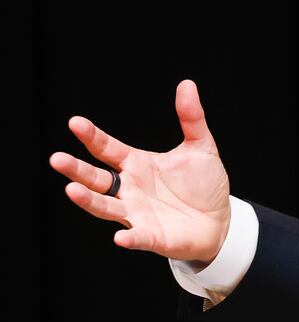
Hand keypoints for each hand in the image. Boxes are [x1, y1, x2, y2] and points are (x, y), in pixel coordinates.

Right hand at [48, 80, 231, 263]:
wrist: (220, 221)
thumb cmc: (203, 185)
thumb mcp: (200, 147)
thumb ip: (191, 118)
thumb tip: (187, 84)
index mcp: (136, 165)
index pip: (107, 149)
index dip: (92, 136)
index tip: (75, 122)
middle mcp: (130, 189)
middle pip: (96, 178)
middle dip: (76, 170)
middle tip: (56, 159)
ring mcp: (137, 214)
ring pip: (106, 207)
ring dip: (88, 201)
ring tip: (71, 190)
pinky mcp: (152, 236)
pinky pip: (138, 237)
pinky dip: (129, 238)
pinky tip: (120, 238)